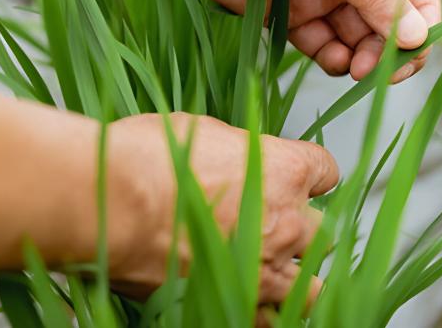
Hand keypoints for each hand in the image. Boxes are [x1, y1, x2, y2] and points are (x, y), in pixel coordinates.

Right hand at [105, 113, 338, 305]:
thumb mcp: (203, 131)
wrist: (115, 203)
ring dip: (297, 277)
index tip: (298, 178)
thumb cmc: (150, 161)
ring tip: (274, 271)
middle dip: (303, 228)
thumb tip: (238, 158)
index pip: (326, 171)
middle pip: (322, 230)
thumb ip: (238, 152)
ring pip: (313, 285)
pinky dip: (268, 312)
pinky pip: (273, 319)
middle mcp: (287, 220)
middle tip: (276, 225)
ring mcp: (266, 267)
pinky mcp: (238, 301)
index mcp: (285, 170)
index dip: (311, 174)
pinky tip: (254, 301)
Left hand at [162, 0, 441, 82]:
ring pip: (361, 35)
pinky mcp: (294, 12)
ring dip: (365, 56)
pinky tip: (333, 62)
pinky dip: (334, 58)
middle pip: (392, 14)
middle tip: (384, 72)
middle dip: (392, 44)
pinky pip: (326, 45)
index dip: (423, 14)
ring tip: (356, 69)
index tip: (418, 46)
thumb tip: (416, 36)